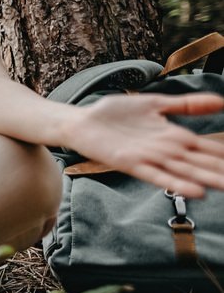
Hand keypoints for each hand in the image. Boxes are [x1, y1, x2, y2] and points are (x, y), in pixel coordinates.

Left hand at [67, 92, 223, 196]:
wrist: (82, 120)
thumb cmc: (115, 113)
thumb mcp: (156, 103)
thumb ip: (186, 105)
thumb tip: (221, 101)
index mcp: (173, 137)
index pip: (207, 149)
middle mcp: (166, 151)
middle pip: (200, 164)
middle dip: (221, 172)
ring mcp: (149, 159)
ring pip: (184, 172)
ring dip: (206, 181)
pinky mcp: (130, 163)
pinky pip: (157, 176)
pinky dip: (176, 183)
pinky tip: (195, 191)